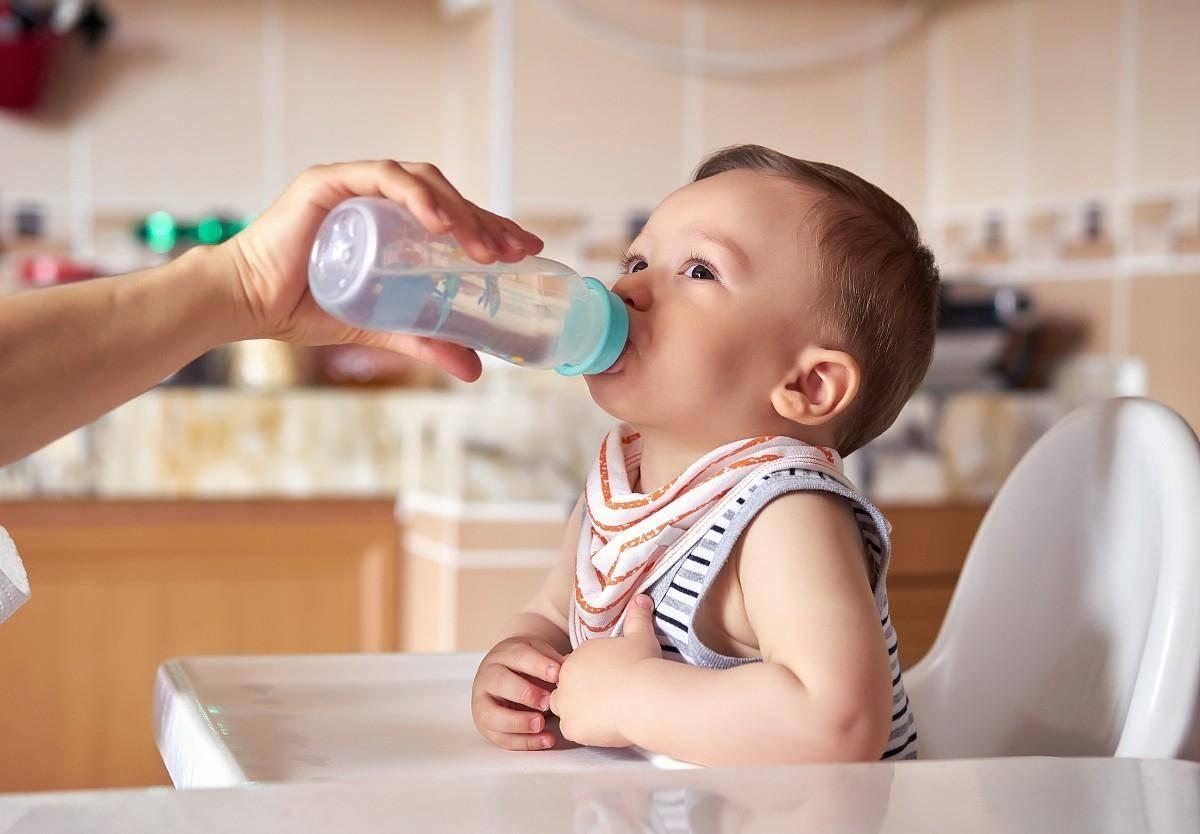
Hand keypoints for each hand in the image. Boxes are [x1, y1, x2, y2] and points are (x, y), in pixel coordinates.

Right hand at [217, 160, 543, 380]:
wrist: (244, 306)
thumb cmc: (302, 309)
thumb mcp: (379, 326)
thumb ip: (424, 342)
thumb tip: (476, 371)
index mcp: (389, 220)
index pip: (452, 215)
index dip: (492, 227)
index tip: (526, 249)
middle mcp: (374, 194)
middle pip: (446, 196)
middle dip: (487, 221)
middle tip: (518, 251)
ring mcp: (351, 183)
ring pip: (422, 183)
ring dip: (460, 212)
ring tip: (486, 250)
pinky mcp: (328, 182)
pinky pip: (383, 178)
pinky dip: (417, 197)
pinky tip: (441, 224)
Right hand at [472, 635, 564, 750]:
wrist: (504, 673)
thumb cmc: (525, 665)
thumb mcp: (537, 655)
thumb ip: (552, 661)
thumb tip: (570, 665)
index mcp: (502, 655)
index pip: (518, 657)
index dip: (538, 665)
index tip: (557, 674)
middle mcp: (488, 677)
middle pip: (500, 683)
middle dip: (525, 693)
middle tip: (547, 702)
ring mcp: (482, 703)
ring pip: (492, 715)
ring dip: (518, 722)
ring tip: (541, 724)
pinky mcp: (486, 726)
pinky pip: (502, 738)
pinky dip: (525, 742)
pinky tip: (546, 739)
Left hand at [550, 595, 661, 747]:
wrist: (643, 695)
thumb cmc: (642, 663)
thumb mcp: (641, 636)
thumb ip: (638, 617)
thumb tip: (642, 597)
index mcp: (578, 655)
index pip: (574, 666)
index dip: (588, 675)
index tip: (605, 681)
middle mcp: (566, 677)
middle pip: (565, 687)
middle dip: (578, 693)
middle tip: (603, 700)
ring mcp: (566, 703)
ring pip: (564, 709)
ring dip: (578, 712)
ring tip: (602, 715)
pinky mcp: (571, 726)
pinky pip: (571, 731)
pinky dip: (583, 731)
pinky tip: (602, 728)